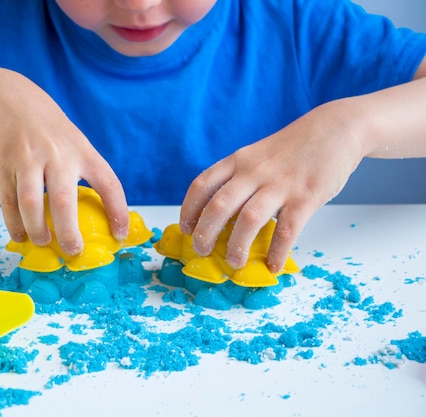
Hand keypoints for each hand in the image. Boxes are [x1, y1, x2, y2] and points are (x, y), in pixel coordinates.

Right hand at [0, 70, 128, 254]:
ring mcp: (27, 159)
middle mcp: (56, 154)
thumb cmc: (46, 126)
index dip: (118, 212)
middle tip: (73, 252)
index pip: (108, 184)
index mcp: (81, 150)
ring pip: (30, 204)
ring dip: (37, 231)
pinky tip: (21, 235)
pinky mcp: (2, 164)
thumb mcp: (73, 139)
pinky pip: (8, 200)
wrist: (4, 97)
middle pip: (63, 201)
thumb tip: (96, 213)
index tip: (119, 236)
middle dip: (69, 233)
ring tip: (44, 243)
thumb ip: (82, 170)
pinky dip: (14, 223)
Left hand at [180, 100, 364, 272]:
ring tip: (234, 263)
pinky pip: (287, 230)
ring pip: (249, 219)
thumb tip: (224, 217)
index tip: (186, 229)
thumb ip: (240, 179)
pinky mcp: (306, 197)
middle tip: (201, 251)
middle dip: (205, 233)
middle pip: (219, 205)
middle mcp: (254, 172)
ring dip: (237, 246)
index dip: (189, 210)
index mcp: (238, 161)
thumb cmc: (292, 148)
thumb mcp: (257, 156)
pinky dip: (278, 252)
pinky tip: (273, 265)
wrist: (336, 128)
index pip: (202, 185)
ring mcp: (280, 184)